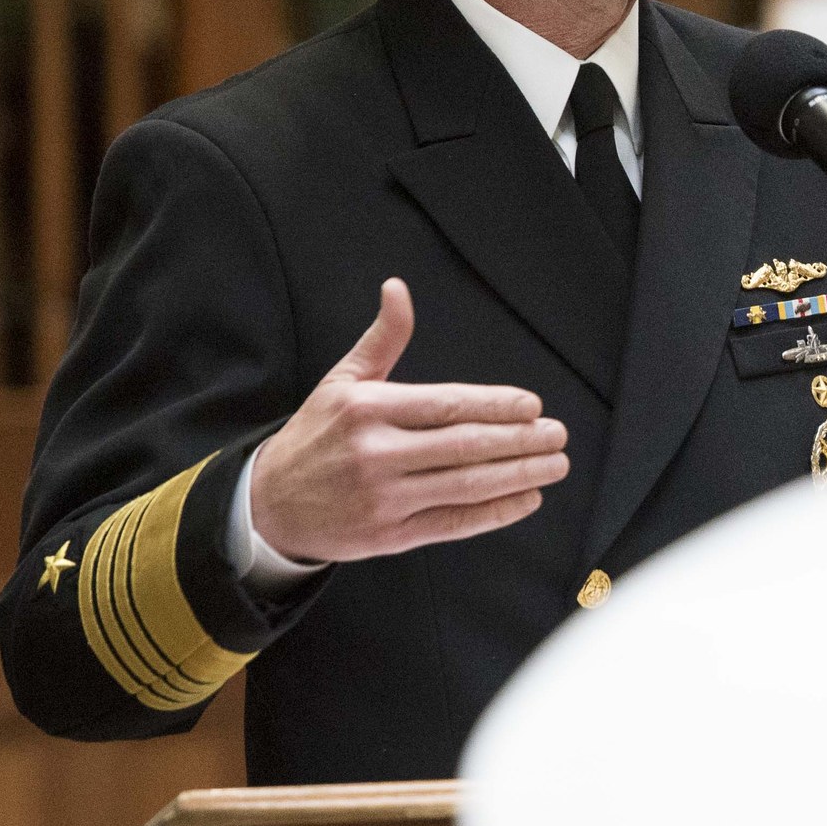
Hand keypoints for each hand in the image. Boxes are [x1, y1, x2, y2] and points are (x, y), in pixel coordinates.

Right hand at [247, 279, 570, 562]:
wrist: (269, 504)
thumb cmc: (316, 435)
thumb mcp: (342, 380)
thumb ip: (383, 339)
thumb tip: (398, 288)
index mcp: (368, 409)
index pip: (446, 405)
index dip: (496, 405)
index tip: (533, 406)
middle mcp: (376, 453)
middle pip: (464, 446)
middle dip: (520, 441)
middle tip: (557, 435)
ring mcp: (384, 498)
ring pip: (465, 485)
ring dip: (519, 475)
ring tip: (554, 465)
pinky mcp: (389, 537)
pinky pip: (454, 524)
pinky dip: (495, 513)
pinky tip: (526, 499)